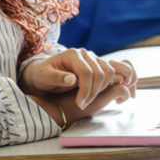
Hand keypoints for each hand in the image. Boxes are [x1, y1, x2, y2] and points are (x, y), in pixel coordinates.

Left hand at [22, 49, 136, 119]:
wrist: (43, 72)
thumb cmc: (42, 74)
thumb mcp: (43, 76)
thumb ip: (56, 77)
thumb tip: (72, 79)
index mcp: (72, 54)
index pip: (87, 72)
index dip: (86, 90)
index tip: (80, 104)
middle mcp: (85, 54)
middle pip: (101, 72)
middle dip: (94, 92)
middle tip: (83, 105)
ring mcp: (93, 59)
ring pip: (110, 72)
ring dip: (104, 89)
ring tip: (91, 102)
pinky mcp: (98, 66)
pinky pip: (113, 73)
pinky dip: (117, 83)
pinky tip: (118, 94)